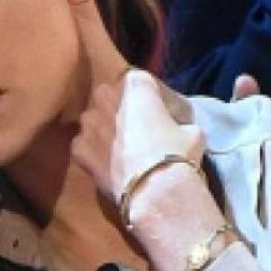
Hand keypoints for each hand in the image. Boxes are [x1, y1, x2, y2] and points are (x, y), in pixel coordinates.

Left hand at [71, 69, 203, 205]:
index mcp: (134, 83)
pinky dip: (95, 155)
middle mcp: (105, 95)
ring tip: (123, 153)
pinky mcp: (77, 148)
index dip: (153, 101)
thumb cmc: (177, 152)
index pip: (142, 83)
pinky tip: (110, 167)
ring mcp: (88, 122)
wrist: (155, 188)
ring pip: (95, 123)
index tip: (162, 116)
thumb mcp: (193, 130)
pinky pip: (85, 147)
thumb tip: (179, 131)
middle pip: (112, 99)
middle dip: (122, 113)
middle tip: (138, 133)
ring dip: (106, 133)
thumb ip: (179, 123)